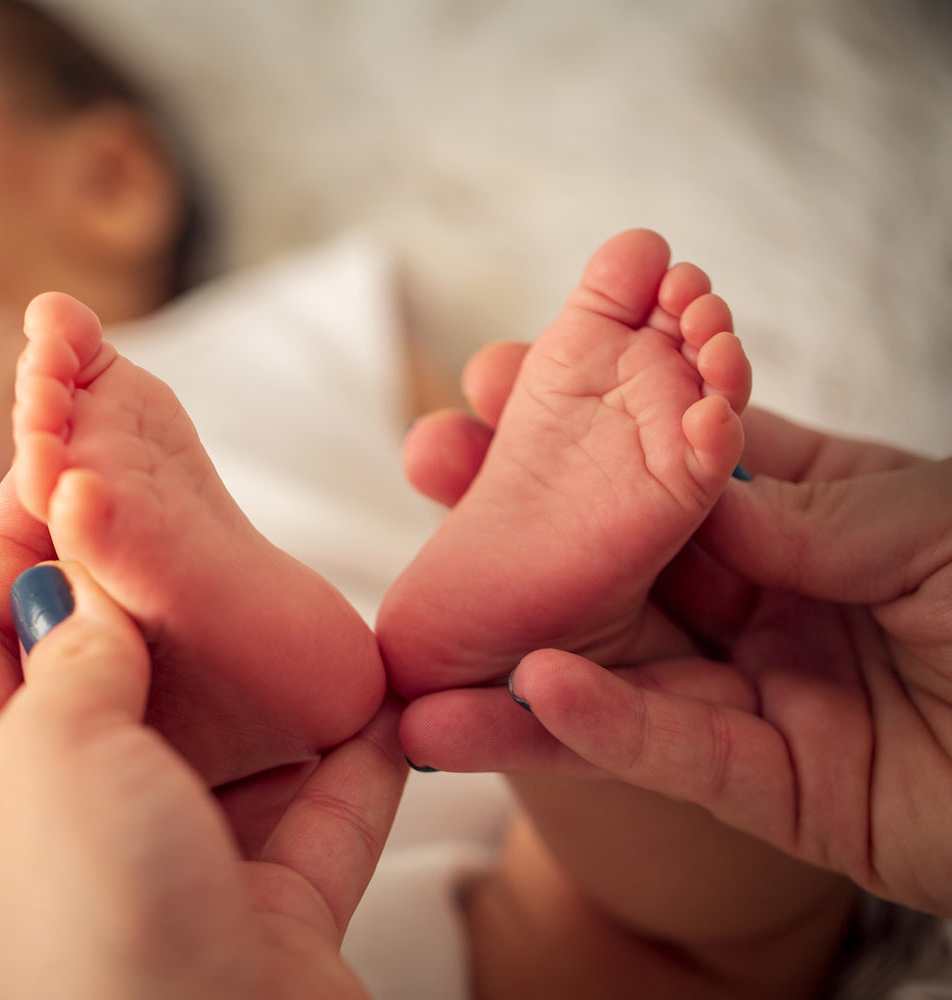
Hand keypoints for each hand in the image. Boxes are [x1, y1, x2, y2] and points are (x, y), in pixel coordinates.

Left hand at [0, 474, 405, 999]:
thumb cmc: (88, 925)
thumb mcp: (48, 750)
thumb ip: (75, 651)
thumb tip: (98, 589)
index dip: (15, 528)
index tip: (66, 443)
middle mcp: (51, 826)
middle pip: (99, 672)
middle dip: (150, 591)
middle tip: (196, 498)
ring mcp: (162, 869)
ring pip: (218, 736)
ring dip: (262, 671)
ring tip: (293, 585)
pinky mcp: (263, 910)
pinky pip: (314, 806)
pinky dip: (349, 755)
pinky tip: (379, 691)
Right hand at [402, 342, 951, 915]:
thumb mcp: (940, 525)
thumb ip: (814, 507)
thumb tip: (701, 493)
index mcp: (803, 517)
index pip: (669, 462)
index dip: (587, 422)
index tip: (502, 378)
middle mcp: (761, 600)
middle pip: (615, 558)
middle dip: (519, 518)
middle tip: (428, 466)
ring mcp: (757, 693)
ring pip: (616, 666)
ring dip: (515, 652)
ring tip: (420, 634)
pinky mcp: (770, 787)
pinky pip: (672, 754)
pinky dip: (600, 727)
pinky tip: (532, 695)